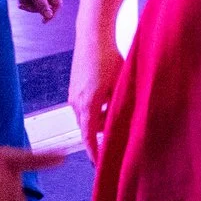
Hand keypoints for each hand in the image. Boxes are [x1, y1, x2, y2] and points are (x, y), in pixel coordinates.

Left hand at [6, 0, 61, 20]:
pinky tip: (20, 0)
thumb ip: (43, 6)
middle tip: (25, 6)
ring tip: (21, 3)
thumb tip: (49, 16)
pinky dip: (24, 4)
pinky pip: (30, 6)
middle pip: (45, 8)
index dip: (52, 14)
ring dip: (28, 7)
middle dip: (35, 9)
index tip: (44, 21)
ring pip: (36, 8)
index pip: (57, 5)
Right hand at [69, 33, 121, 161]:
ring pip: (88, 115)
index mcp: (88, 104)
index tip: (99, 164)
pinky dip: (97, 107)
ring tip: (118, 110)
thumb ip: (121, 103)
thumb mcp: (120, 82)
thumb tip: (127, 120)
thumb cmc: (110, 58)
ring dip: (101, 118)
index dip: (94, 151)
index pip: (88, 136)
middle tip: (118, 134)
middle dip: (102, 132)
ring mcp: (73, 95)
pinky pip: (85, 105)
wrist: (92, 36)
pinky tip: (110, 96)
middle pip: (89, 127)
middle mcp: (76, 102)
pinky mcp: (74, 87)